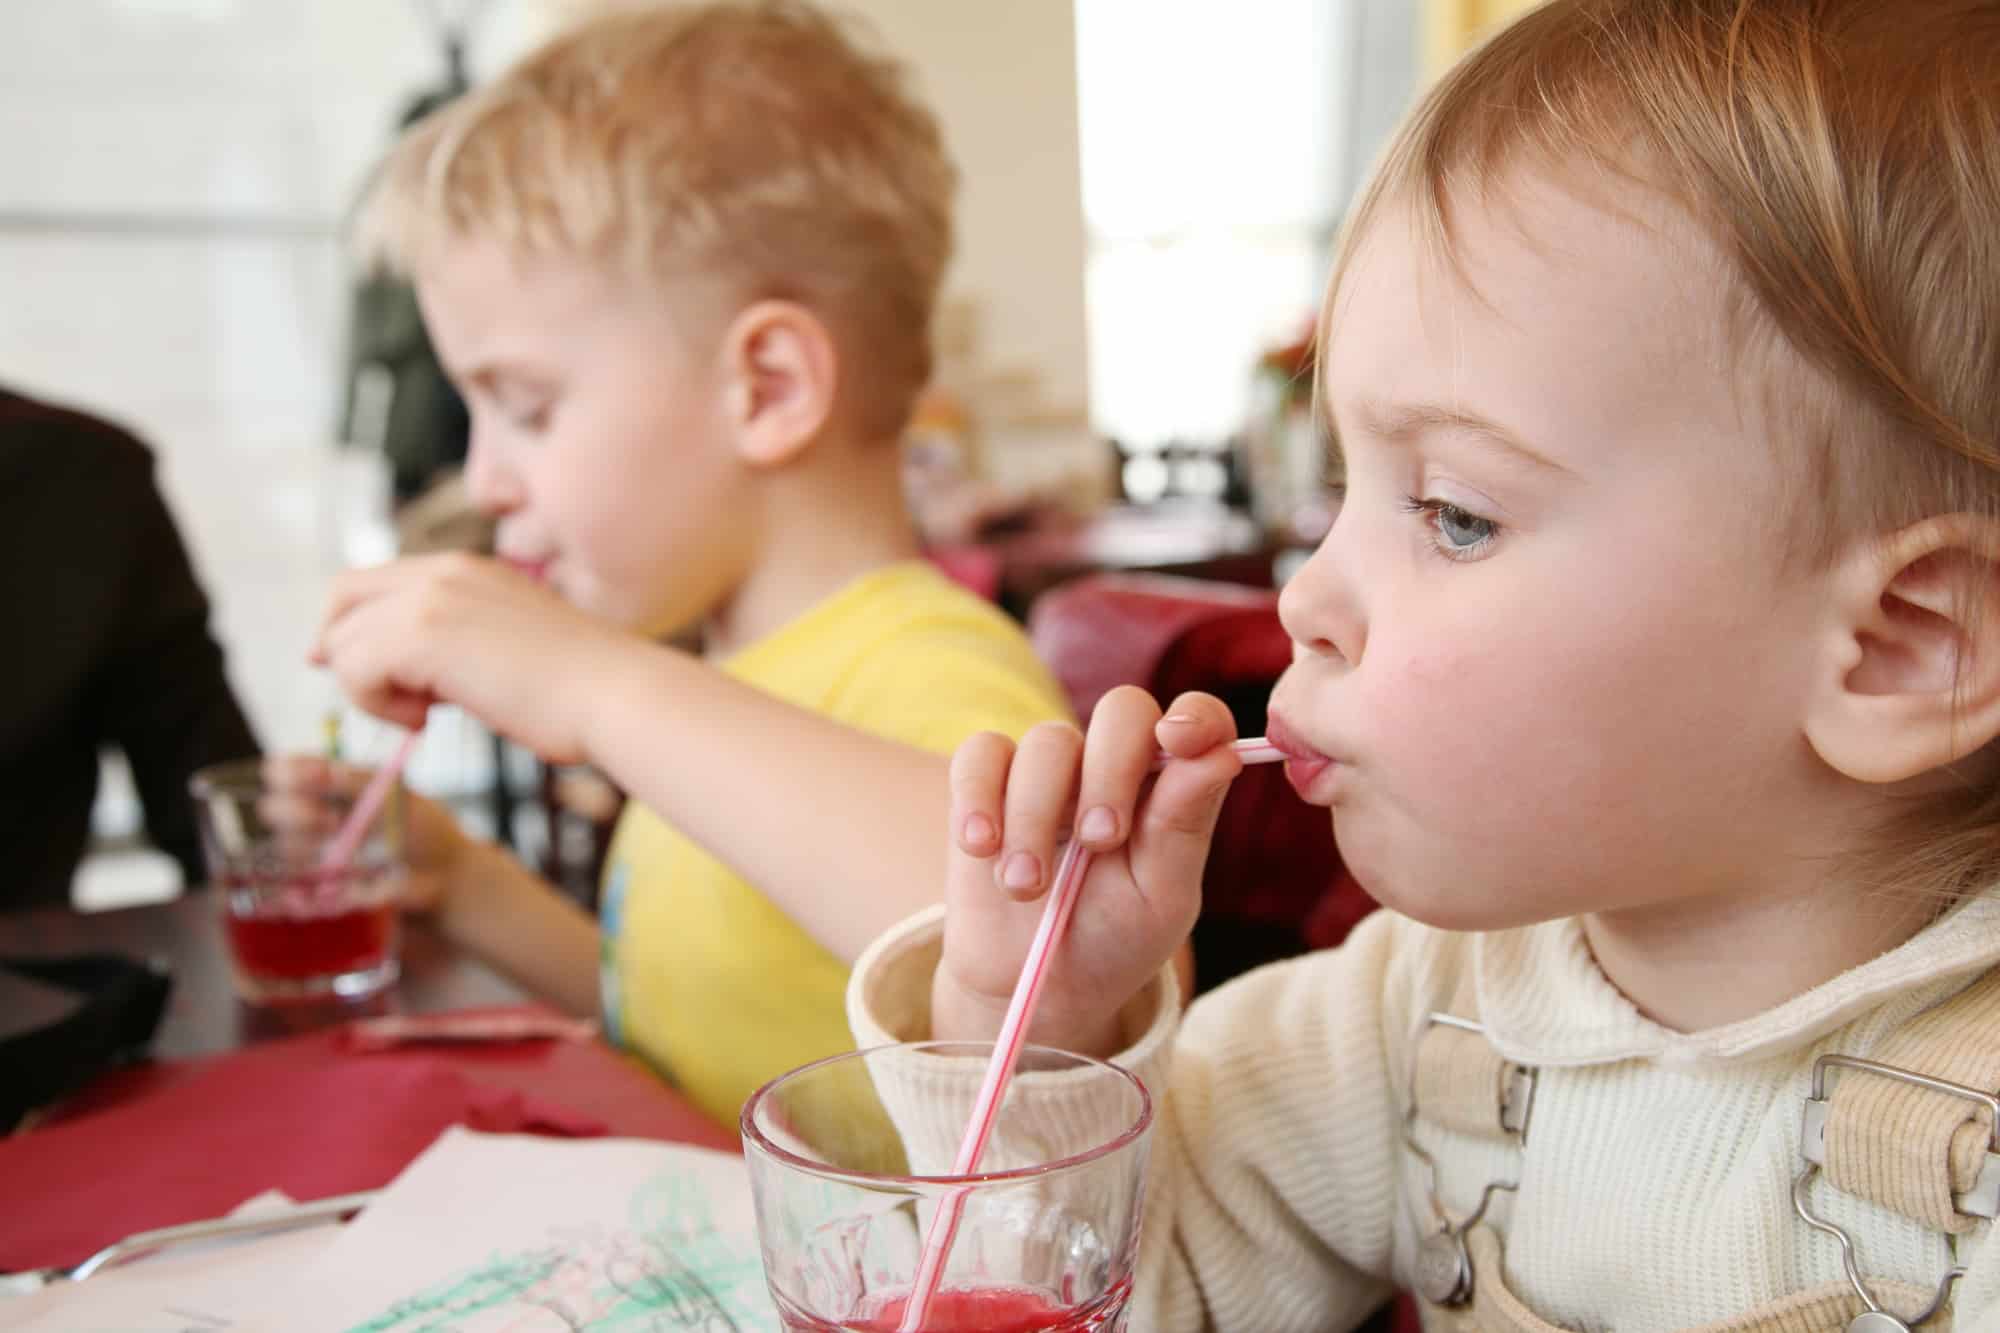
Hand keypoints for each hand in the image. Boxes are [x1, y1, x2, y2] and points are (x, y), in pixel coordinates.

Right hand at [257, 755, 469, 912]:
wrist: (443, 873)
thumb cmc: (423, 827)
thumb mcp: (398, 796)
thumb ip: (362, 783)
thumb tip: (329, 771)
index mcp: (329, 785)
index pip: (284, 771)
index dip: (288, 772)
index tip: (312, 775)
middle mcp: (313, 815)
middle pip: (272, 808)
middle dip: (294, 812)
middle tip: (330, 820)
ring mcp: (314, 851)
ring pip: (284, 845)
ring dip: (309, 843)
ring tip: (346, 843)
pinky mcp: (320, 885)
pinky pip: (297, 883)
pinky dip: (314, 877)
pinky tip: (340, 874)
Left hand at [312, 553, 635, 763]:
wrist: (614, 693)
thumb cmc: (579, 689)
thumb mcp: (508, 647)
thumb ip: (458, 643)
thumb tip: (406, 673)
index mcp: (467, 570)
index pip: (376, 581)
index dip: (351, 624)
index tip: (355, 669)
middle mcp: (443, 571)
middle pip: (343, 596)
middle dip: (340, 649)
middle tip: (370, 694)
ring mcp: (430, 598)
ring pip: (343, 640)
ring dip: (369, 689)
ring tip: (426, 714)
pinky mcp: (421, 634)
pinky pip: (352, 669)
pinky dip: (377, 705)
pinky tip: (429, 719)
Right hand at [931, 687, 1242, 1056]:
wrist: (1037, 985)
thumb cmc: (1114, 938)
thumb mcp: (1160, 897)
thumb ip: (1184, 824)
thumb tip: (1221, 756)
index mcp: (1171, 786)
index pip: (1198, 721)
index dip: (1195, 718)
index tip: (1177, 740)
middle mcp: (1113, 765)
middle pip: (1122, 710)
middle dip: (1111, 771)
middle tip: (1098, 841)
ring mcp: (1050, 771)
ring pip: (1047, 742)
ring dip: (1036, 816)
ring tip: (1027, 887)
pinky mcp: (988, 783)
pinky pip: (980, 756)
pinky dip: (977, 796)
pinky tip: (981, 846)